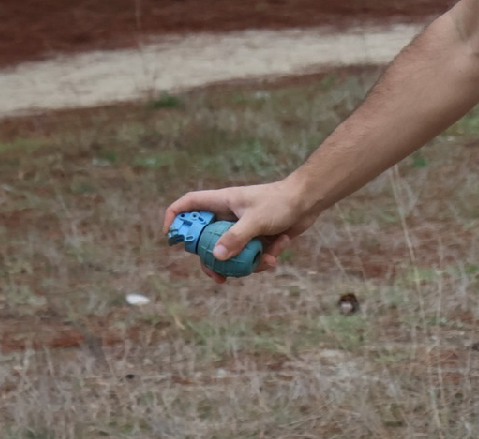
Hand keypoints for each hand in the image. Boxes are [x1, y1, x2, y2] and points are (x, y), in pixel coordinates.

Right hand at [164, 179, 318, 283]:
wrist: (309, 200)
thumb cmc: (281, 202)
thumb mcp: (256, 220)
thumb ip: (236, 238)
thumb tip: (215, 258)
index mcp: (223, 203)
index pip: (189, 204)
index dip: (175, 217)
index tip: (169, 236)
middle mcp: (229, 216)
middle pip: (206, 240)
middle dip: (213, 261)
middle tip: (218, 277)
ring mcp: (243, 228)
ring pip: (231, 253)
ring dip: (246, 264)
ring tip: (265, 262)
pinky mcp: (258, 238)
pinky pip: (251, 255)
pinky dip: (264, 258)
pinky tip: (279, 250)